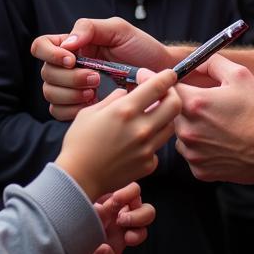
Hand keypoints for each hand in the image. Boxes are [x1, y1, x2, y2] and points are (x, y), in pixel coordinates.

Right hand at [31, 17, 174, 120]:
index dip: (50, 54)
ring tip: (95, 93)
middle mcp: (68, 66)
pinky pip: (59, 112)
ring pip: (50, 94)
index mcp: (74, 45)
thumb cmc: (141, 48)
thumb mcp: (119, 30)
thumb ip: (91, 28)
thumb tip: (67, 44)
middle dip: (69, 78)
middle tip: (96, 79)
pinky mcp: (79, 107)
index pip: (42, 46)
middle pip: (46, 73)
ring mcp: (72, 87)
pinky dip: (72, 110)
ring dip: (71, 95)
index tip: (72, 60)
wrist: (159, 75)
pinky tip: (93, 106)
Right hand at [56, 68, 179, 201]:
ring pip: (170, 126)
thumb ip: (113, 98)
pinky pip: (157, 147)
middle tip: (163, 93)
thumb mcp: (91, 112)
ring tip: (150, 116)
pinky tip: (138, 141)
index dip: (167, 77)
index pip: (158, 86)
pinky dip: (151, 141)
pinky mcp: (148, 165)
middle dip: (172, 94)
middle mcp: (141, 128)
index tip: (168, 74)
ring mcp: (147, 148)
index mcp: (126, 110)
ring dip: (164, 117)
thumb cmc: (79, 143)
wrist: (78, 179)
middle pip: (175, 105)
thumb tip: (127, 92)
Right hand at [82, 182, 154, 253]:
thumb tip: (108, 250)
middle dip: (139, 217)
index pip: (140, 232)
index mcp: (121, 235)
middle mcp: (122, 217)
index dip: (138, 234)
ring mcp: (115, 200)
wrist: (60, 230)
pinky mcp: (105, 187)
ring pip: (136, 192)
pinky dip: (118, 184)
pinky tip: (105, 191)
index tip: (126, 238)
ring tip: (115, 201)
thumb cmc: (75, 246)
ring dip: (130, 195)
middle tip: (121, 220)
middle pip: (147, 212)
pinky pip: (120, 181)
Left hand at [174, 53, 253, 183]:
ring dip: (193, 129)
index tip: (169, 81)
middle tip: (210, 107)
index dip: (169, 83)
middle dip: (186, 107)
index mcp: (194, 103)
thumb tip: (195, 63)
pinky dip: (202, 149)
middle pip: (172, 113)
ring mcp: (193, 153)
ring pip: (181, 135)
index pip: (166, 89)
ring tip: (219, 127)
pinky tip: (222, 144)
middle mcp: (188, 130)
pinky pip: (192, 155)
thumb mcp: (240, 76)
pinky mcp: (200, 171)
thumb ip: (212, 64)